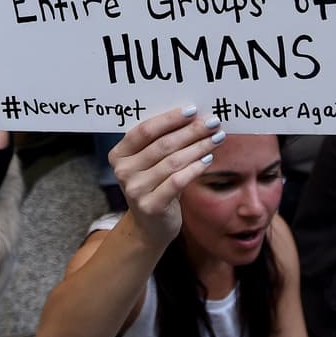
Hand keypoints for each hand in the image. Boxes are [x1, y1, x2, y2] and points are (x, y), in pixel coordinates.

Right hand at [109, 108, 223, 250]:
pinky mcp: (151, 206)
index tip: (192, 110)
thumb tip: (194, 117)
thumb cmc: (155, 185)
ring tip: (216, 138)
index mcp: (119, 154)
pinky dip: (195, 169)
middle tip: (213, 122)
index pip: (144, 130)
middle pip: (162, 145)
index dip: (169, 119)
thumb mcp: (150, 163)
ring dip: (198, 147)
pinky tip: (208, 160)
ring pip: (173, 162)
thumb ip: (161, 141)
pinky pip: (177, 182)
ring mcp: (135, 190)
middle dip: (191, 131)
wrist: (150, 226)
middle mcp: (123, 171)